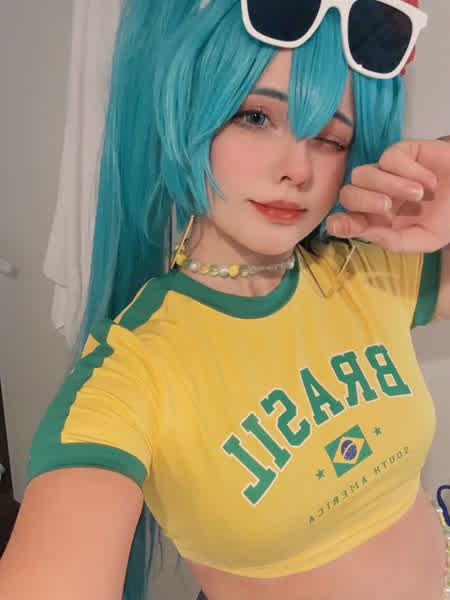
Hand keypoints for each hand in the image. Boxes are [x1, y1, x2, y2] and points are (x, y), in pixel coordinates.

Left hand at [326, 139, 449, 252]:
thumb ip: (395, 241)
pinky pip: (390, 158)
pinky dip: (409, 170)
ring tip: (417, 195)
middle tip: (388, 207)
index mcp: (374, 221)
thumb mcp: (424, 239)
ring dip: (387, 184)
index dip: (338, 223)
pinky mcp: (400, 153)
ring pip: (362, 174)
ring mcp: (384, 173)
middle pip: (347, 194)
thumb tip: (367, 234)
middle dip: (363, 201)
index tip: (341, 224)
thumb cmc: (446, 217)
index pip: (344, 220)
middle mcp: (373, 196)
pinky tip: (429, 181)